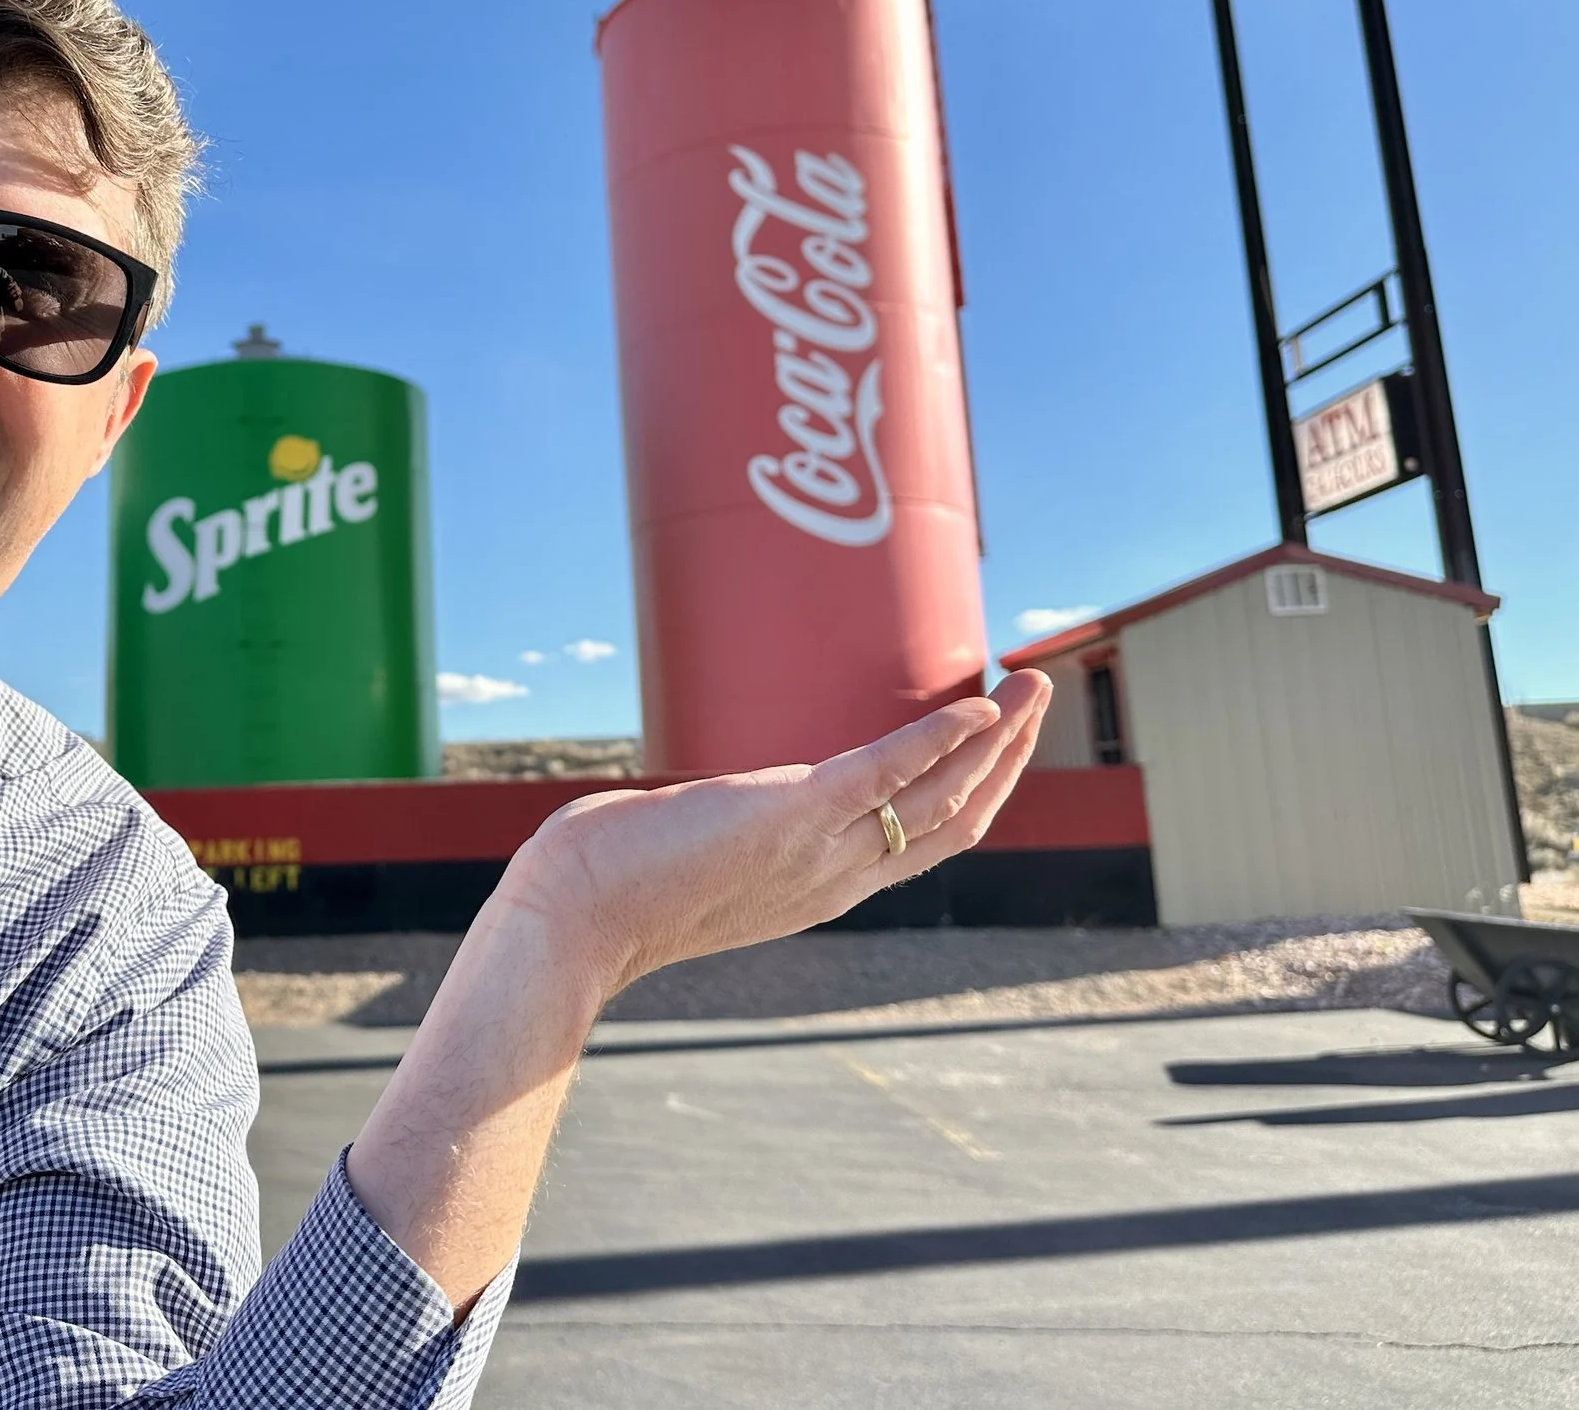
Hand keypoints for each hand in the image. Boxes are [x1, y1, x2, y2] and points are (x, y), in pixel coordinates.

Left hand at [346, 670, 1051, 1313]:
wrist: (569, 922)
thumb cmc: (603, 886)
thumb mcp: (687, 856)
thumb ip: (714, 831)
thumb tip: (692, 805)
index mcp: (816, 887)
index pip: (921, 843)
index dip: (967, 791)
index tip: (991, 741)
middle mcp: (835, 877)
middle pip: (955, 820)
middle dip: (1007, 759)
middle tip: (1037, 697)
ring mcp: (819, 851)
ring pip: (942, 798)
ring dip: (998, 739)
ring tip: (1034, 684)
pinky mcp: (790, 816)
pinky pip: (884, 773)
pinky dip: (937, 740)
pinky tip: (976, 705)